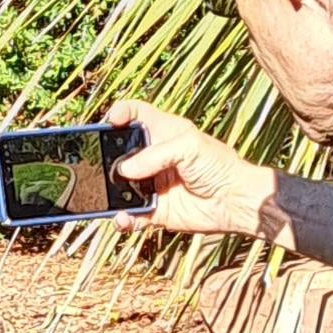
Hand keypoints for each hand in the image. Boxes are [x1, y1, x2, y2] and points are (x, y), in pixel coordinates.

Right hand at [104, 99, 274, 240]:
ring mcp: (152, 184)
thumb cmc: (219, 166)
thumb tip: (125, 171)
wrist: (235, 201)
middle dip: (104, 156)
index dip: (120, 113)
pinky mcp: (155, 210)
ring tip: (103, 195)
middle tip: (97, 163)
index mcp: (163, 133)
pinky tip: (122, 218)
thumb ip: (155, 154)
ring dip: (108, 191)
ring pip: (119, 186)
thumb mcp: (190, 146)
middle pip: (119, 151)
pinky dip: (123, 219)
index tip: (111, 121)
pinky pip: (131, 215)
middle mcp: (153, 157)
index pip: (135, 114)